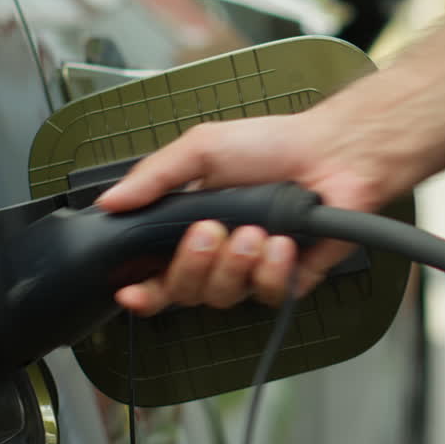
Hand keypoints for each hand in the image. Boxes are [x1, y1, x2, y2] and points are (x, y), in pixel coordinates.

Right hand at [96, 77, 421, 314]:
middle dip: (193, 264)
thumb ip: (154, 177)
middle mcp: (219, 254)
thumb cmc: (273, 145)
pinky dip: (272, 269)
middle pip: (185, 291)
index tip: (131, 291)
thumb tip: (110, 201)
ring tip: (256, 230)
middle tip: (209, 231)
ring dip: (235, 264)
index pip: (157, 273)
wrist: (334, 153)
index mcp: (190, 226)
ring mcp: (252, 270)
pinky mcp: (287, 280)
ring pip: (223, 297)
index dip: (142, 290)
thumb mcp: (202, 149)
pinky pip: (266, 295)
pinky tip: (283, 242)